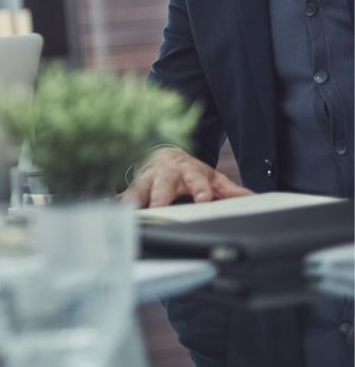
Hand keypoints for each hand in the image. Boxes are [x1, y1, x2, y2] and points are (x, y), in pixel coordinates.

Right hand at [120, 146, 253, 207]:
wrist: (162, 154)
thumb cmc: (188, 171)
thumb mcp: (211, 177)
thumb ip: (230, 190)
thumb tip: (255, 199)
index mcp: (188, 171)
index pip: (196, 180)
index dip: (199, 189)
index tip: (202, 199)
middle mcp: (165, 175)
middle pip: (162, 185)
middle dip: (159, 197)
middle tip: (158, 208)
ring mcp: (147, 180)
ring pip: (139, 190)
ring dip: (134, 201)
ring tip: (129, 211)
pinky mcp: (133, 188)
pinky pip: (122, 197)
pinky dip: (117, 205)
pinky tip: (111, 212)